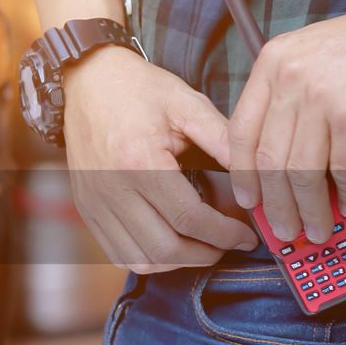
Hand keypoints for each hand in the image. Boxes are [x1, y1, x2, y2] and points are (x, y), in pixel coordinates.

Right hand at [64, 46, 257, 272]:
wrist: (87, 82)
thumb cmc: (139, 90)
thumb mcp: (187, 104)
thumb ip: (224, 139)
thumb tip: (259, 174)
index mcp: (140, 162)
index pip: (189, 218)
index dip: (224, 235)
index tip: (245, 236)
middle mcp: (113, 189)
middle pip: (164, 248)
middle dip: (205, 255)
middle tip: (227, 246)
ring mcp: (95, 203)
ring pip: (139, 259)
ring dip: (176, 263)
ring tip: (199, 248)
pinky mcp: (86, 209)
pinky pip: (116, 253)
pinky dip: (146, 259)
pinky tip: (167, 245)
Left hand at [228, 0, 345, 242]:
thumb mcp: (311, 54)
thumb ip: (286, 93)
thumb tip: (274, 152)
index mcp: (272, 63)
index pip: (241, 131)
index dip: (241, 174)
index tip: (248, 200)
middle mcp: (290, 79)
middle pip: (268, 159)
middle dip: (274, 204)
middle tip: (283, 229)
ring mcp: (321, 98)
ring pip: (301, 172)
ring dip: (309, 209)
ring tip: (316, 229)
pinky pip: (342, 170)